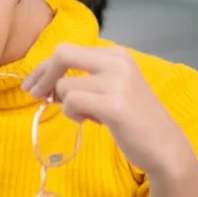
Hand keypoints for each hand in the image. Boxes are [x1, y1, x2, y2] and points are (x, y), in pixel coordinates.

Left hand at [22, 43, 191, 177]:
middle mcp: (117, 61)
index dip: (45, 67)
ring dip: (66, 105)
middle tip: (34, 94)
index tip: (33, 84)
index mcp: (116, 54)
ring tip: (87, 116)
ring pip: (65, 86)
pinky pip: (72, 102)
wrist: (164, 146)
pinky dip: (73, 114)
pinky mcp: (114, 104)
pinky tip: (90, 121)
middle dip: (42, 75)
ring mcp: (116, 81)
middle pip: (62, 54)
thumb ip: (83, 80)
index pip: (67, 50)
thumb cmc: (133, 120)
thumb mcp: (110, 89)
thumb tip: (44, 84)